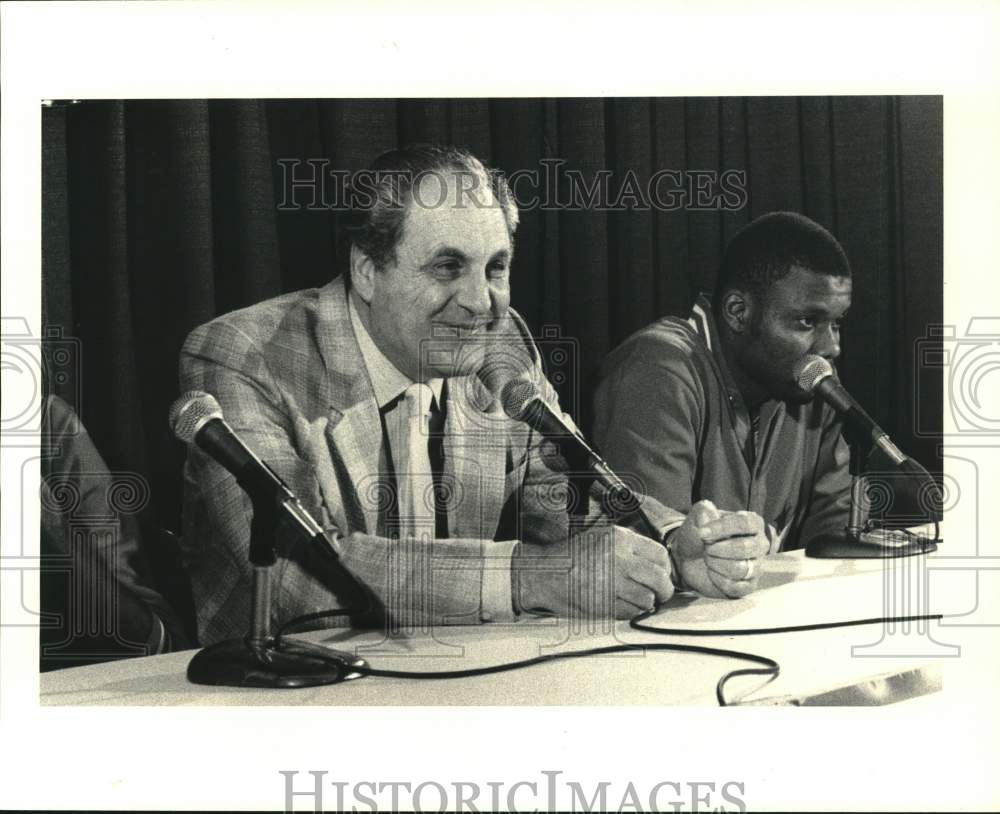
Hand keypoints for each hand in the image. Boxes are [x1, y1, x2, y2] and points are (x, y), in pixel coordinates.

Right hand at [514, 524, 672, 618]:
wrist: (545, 572)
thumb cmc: (573, 557)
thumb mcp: (603, 537)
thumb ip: (630, 548)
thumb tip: (658, 565)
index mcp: (620, 538)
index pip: (660, 554)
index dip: (665, 569)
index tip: (661, 575)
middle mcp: (618, 558)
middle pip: (660, 578)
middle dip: (664, 590)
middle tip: (660, 594)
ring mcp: (611, 582)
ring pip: (648, 598)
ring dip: (645, 603)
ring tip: (635, 600)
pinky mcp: (604, 603)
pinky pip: (631, 612)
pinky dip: (631, 612)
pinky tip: (622, 605)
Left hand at [670, 500, 769, 598]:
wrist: (688, 558)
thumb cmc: (698, 534)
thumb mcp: (697, 516)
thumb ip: (704, 510)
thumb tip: (712, 515)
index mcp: (753, 523)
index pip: (745, 523)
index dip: (721, 528)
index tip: (702, 533)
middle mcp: (760, 544)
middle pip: (745, 548)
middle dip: (717, 548)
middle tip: (706, 548)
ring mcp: (756, 567)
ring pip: (739, 569)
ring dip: (715, 564)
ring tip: (709, 559)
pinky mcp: (748, 586)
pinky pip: (735, 587)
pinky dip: (717, 580)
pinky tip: (713, 573)